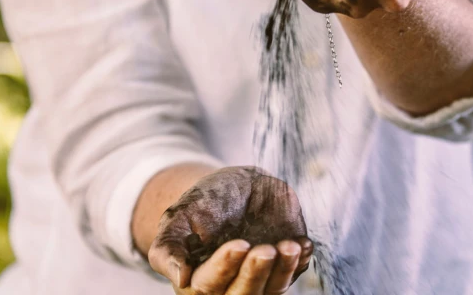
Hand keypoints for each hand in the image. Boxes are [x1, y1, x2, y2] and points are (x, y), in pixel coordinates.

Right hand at [148, 166, 311, 293]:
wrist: (232, 188)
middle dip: (255, 274)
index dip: (224, 267)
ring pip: (273, 290)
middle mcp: (230, 287)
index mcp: (199, 282)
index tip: (239, 245)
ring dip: (283, 270)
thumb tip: (181, 278)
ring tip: (290, 246)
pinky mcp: (283, 267)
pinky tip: (303, 245)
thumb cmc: (200, 205)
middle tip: (265, 250)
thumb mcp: (177, 219)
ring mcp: (260, 278)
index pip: (209, 285)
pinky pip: (295, 272)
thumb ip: (169, 249)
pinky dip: (301, 261)